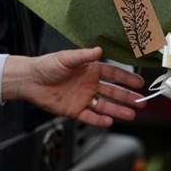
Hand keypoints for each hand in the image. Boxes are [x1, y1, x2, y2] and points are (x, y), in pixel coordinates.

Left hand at [2, 47, 145, 126]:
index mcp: (90, 70)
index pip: (113, 74)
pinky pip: (90, 116)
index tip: (139, 83)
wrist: (29, 80)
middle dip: (127, 97)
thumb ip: (84, 56)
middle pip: (113, 92)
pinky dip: (99, 119)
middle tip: (141, 102)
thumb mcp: (66, 58)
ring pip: (105, 105)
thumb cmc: (47, 65)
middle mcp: (89, 84)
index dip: (127, 79)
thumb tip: (99, 49)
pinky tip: (110, 121)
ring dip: (118, 110)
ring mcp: (83, 98)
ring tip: (132, 115)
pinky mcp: (74, 110)